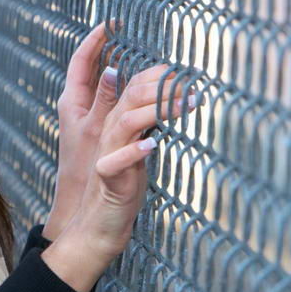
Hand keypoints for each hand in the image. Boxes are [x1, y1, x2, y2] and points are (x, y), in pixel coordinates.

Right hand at [42, 63, 198, 291]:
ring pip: (126, 122)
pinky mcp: (107, 177)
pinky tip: (152, 144)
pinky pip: (116, 161)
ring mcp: (106, 153)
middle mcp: (108, 132)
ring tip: (184, 106)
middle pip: (129, 97)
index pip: (131, 87)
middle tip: (191, 84)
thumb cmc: (123, 183)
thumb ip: (145, 123)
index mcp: (116, 122)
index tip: (182, 69)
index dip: (154, 74)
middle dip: (160, 86)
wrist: (99, 222)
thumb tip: (169, 101)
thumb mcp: (136, 148)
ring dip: (155, 110)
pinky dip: (134, 151)